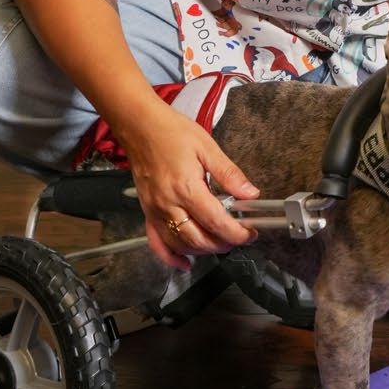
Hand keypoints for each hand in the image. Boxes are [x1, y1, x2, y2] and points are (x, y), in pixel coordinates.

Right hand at [118, 101, 259, 269]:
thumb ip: (229, 175)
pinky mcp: (147, 212)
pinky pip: (157, 243)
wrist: (139, 126)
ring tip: (219, 244)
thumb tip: (249, 193)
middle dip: (223, 244)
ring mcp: (155, 210)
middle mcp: (169, 204)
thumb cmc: (170, 132)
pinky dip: (171, 257)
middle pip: (199, 239)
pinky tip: (184, 263)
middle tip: (238, 238)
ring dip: (202, 251)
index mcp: (186, 188)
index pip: (216, 222)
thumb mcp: (207, 148)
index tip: (249, 233)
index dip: (237, 233)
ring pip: (180, 245)